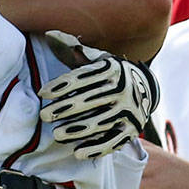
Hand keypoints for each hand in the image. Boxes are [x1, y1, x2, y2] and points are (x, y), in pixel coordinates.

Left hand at [38, 30, 157, 158]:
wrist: (146, 87)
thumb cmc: (108, 72)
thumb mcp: (96, 57)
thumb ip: (72, 49)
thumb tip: (49, 35)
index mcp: (111, 69)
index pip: (83, 77)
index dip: (62, 85)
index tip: (42, 93)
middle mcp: (123, 89)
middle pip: (90, 100)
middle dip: (65, 109)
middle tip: (44, 116)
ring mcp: (130, 110)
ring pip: (101, 122)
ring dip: (78, 130)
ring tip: (57, 135)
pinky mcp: (133, 129)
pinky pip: (114, 141)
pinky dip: (97, 148)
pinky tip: (78, 153)